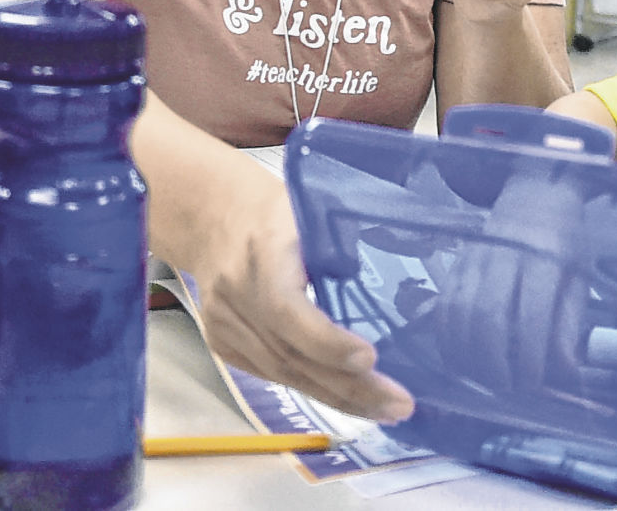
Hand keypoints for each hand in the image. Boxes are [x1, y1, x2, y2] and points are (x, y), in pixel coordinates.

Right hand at [187, 164, 414, 421]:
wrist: (211, 215)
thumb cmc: (276, 209)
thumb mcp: (310, 209)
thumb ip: (344, 239)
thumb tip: (405, 273)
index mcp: (261, 250)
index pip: (286, 309)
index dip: (326, 341)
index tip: (370, 357)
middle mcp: (235, 293)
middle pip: (291, 355)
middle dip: (350, 386)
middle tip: (399, 403)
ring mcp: (224, 324)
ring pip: (284, 375)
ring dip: (339, 398)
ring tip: (386, 409)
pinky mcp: (223, 344)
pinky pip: (273, 375)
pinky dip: (315, 388)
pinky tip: (351, 400)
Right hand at [427, 163, 587, 393]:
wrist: (535, 192)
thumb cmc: (565, 240)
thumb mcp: (580, 277)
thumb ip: (569, 324)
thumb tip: (563, 374)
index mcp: (544, 257)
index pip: (532, 313)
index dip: (530, 356)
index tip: (534, 386)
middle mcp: (503, 255)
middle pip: (486, 315)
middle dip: (493, 362)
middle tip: (506, 390)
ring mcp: (473, 259)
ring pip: (458, 313)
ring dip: (467, 356)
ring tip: (484, 382)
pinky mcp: (454, 266)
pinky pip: (442, 308)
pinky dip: (448, 341)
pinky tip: (462, 361)